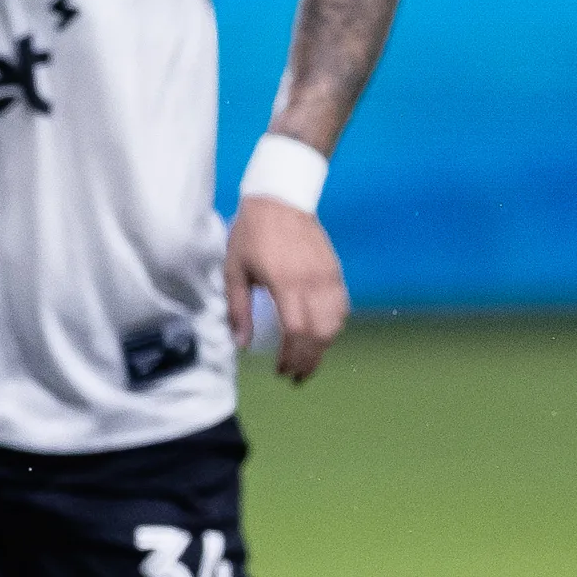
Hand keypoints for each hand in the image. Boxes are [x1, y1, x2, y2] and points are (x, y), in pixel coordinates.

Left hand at [225, 194, 347, 381]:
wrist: (280, 200)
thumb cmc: (251, 235)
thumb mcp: (234, 271)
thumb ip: (238, 309)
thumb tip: (240, 344)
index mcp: (286, 283)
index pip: (297, 331)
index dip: (291, 356)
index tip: (281, 371)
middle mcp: (313, 282)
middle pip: (321, 333)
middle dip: (309, 359)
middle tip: (296, 377)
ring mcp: (328, 276)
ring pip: (336, 321)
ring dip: (324, 347)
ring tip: (308, 363)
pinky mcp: (335, 270)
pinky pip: (342, 306)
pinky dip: (334, 326)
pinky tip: (322, 337)